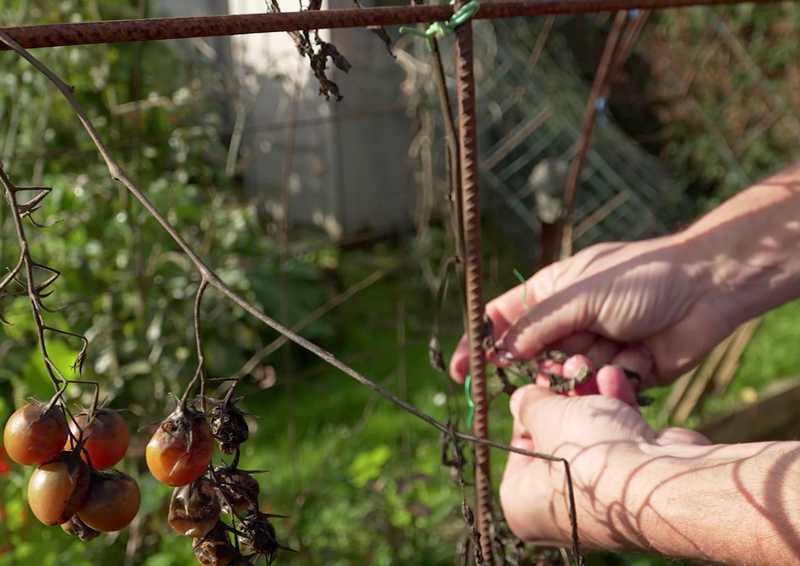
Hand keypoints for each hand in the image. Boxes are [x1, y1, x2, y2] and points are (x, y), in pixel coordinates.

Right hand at [450, 235, 734, 386]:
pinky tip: (633, 357)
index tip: (461, 371)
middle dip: (542, 364)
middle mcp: (568, 322)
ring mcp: (594, 347)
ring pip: (565, 377)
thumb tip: (500, 352)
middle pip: (532, 356)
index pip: (501, 320)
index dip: (478, 343)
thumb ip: (537, 326)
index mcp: (551, 293)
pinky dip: (612, 378)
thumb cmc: (642, 277)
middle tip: (566, 357)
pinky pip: (599, 388)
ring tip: (609, 350)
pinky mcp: (621, 372)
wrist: (707, 290)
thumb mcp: (580, 295)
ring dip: (582, 369)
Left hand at [501, 369, 710, 546]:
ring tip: (588, 364)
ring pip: (588, 436)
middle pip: (554, 439)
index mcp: (523, 504)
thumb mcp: (546, 416)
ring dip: (590, 397)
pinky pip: (616, 441)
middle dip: (563, 397)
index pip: (518, 449)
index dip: (529, 411)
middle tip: (564, 366)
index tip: (537, 383)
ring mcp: (599, 499)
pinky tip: (614, 376)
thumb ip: (529, 404)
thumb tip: (521, 400)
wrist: (659, 481)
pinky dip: (616, 409)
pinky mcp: (633, 484)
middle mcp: (557, 510)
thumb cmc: (587, 453)